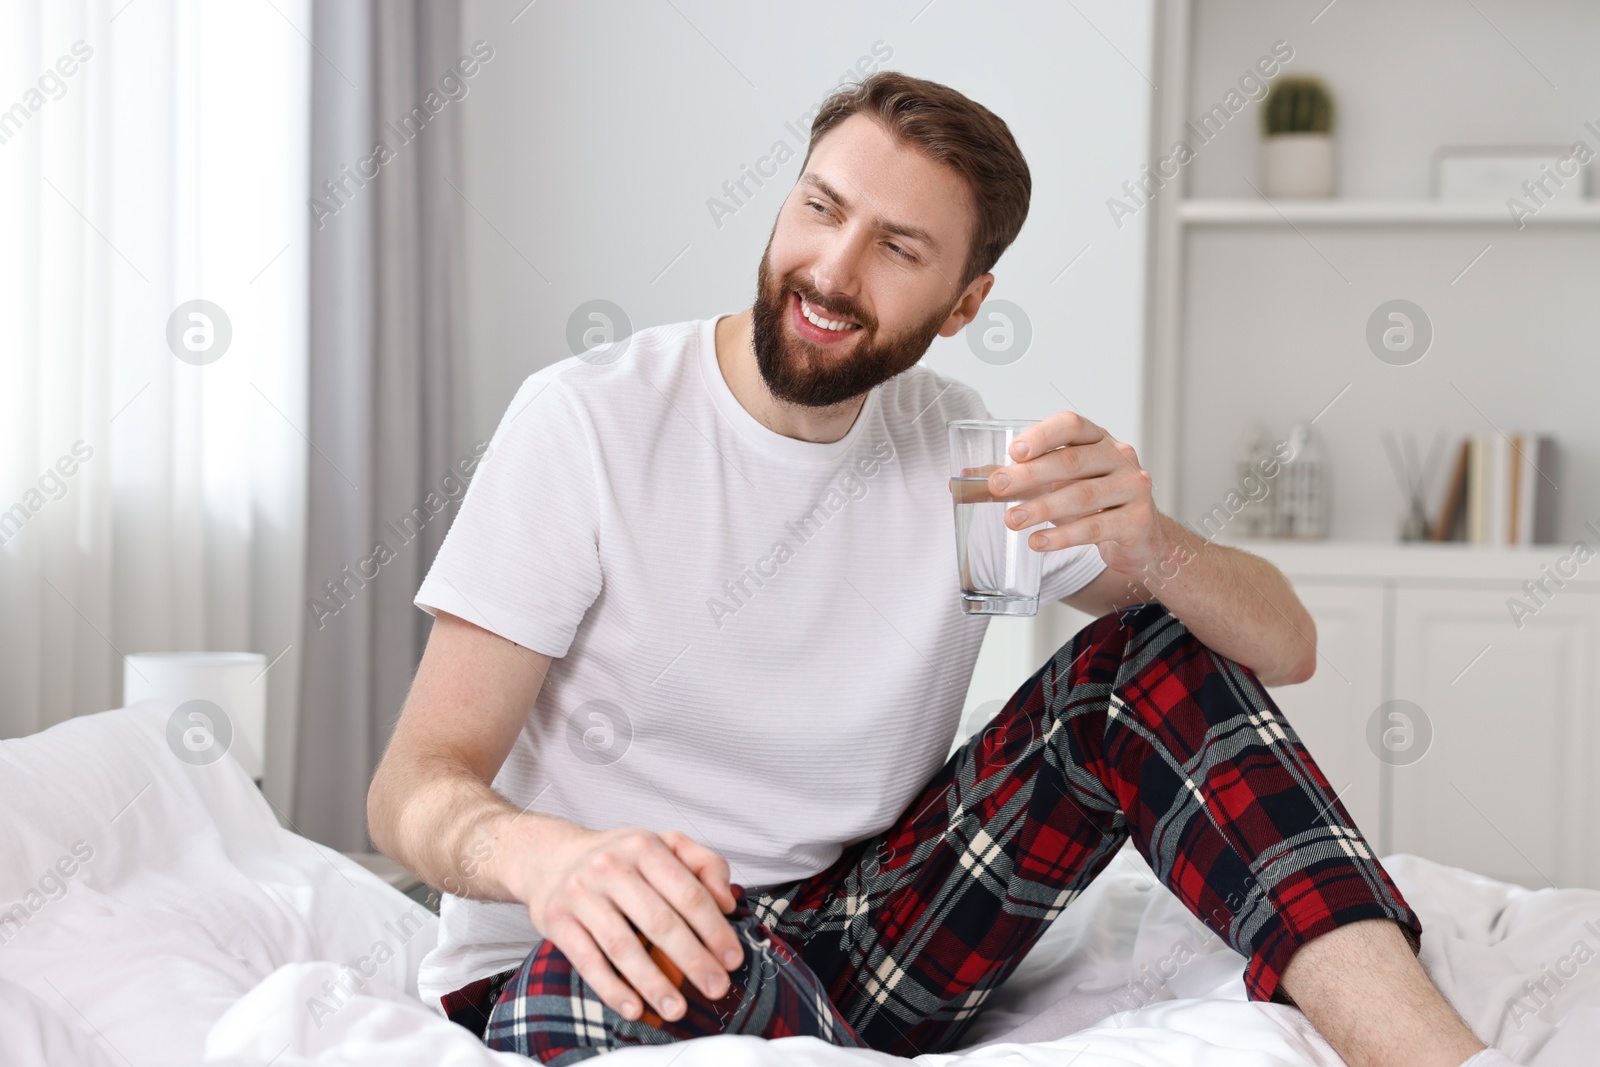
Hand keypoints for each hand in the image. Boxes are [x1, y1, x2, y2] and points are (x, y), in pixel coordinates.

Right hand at [521, 826, 742, 1022]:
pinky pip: (588, 961)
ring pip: (623, 946)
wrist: (550, 858)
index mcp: (644, 846)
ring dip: (654, 983)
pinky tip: (635, 1008)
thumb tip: (727, 901)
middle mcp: (610, 866)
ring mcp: (580, 893)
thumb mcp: (663, 844)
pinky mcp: (556, 920)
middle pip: (659, 922)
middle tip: (716, 988)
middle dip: (693, 961)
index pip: (688, 893)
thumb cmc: (619, 858)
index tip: (733, 959)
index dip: (715, 930)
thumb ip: (704, 864)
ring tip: (677, 1010)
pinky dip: (612, 989)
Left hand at [984, 411, 1167, 578]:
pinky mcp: (1137, 521)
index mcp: (1098, 439)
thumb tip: (962, 482)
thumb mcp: (1057, 484)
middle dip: (1030, 475)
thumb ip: (1016, 480)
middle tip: (997, 487)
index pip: (1071, 425)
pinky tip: (1037, 542)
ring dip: (1042, 508)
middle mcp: (1119, 457)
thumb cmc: (1093, 503)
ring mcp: (1132, 487)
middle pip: (1072, 461)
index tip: (1014, 452)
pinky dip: (1063, 536)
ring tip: (1012, 520)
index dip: (1042, 435)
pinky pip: (1096, 527)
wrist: (1141, 538)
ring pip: (1083, 495)